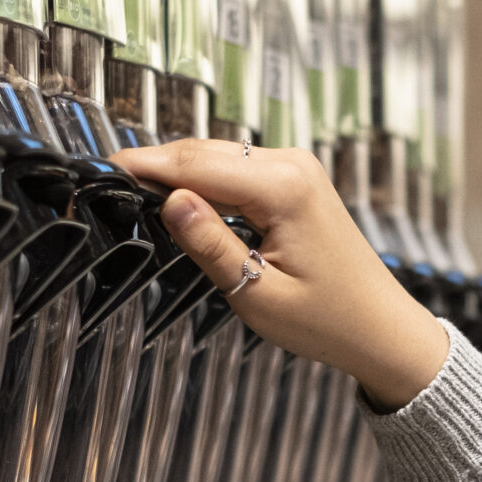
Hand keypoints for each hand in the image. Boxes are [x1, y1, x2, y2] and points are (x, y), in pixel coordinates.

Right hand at [112, 139, 451, 407]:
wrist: (381, 329)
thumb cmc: (330, 321)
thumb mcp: (258, 294)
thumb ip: (210, 245)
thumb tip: (169, 202)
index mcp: (283, 188)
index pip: (192, 165)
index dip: (142, 167)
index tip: (100, 170)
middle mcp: (292, 165)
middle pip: (201, 152)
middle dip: (154, 166)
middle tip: (105, 183)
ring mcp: (296, 169)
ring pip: (216, 156)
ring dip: (177, 171)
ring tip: (132, 191)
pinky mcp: (296, 180)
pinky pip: (237, 168)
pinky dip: (204, 179)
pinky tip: (179, 199)